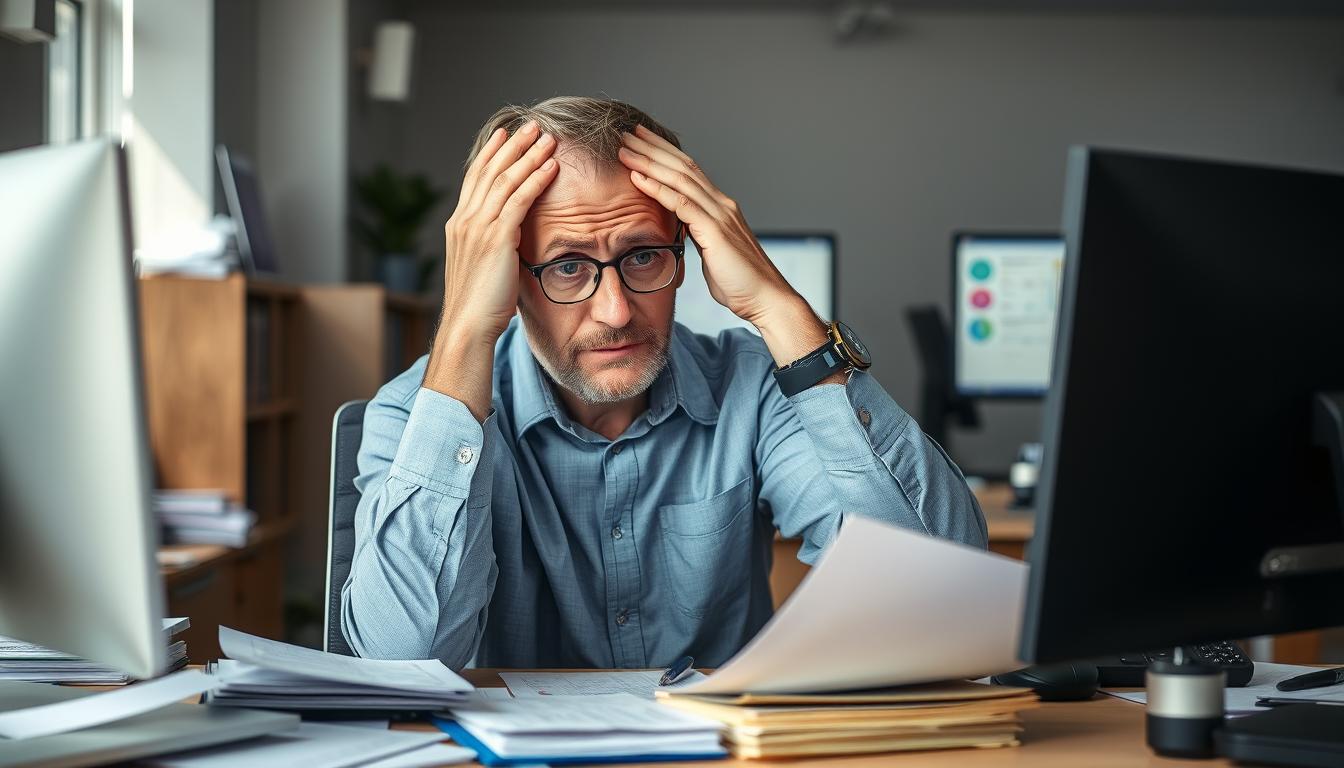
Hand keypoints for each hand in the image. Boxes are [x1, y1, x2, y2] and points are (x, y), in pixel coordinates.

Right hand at [424, 122, 559, 416]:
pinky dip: (535, 180)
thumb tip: (511, 242)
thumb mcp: (485, 269)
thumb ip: (494, 248)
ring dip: (528, 156)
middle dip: (512, 146)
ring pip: (505, 180)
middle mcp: (465, 220)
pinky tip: (551, 166)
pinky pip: (518, 200)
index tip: (507, 136)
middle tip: (531, 126)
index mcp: (460, 225)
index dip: (492, 155)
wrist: (468, 328)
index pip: (476, 179)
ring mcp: (478, 228)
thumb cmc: (480, 307)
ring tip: (547, 137)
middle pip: (490, 171)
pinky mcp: (496, 239)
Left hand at [617, 126, 828, 366]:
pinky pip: (681, 203)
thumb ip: (698, 239)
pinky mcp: (715, 231)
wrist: (767, 300)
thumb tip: (683, 235)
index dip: (664, 154)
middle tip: (627, 133)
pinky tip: (637, 177)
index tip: (642, 142)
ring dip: (649, 162)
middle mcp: (721, 204)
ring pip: (679, 178)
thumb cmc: (741, 285)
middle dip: (653, 148)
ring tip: (625, 149)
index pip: (689, 171)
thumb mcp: (713, 255)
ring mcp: (719, 215)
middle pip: (683, 165)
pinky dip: (657, 188)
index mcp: (721, 208)